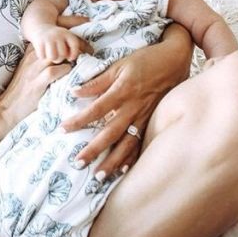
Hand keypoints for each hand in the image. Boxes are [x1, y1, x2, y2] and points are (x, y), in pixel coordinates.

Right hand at [0, 45, 70, 132]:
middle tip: (82, 58)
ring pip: (55, 57)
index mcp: (30, 55)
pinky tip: (69, 77)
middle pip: (55, 48)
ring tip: (78, 68)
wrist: (7, 108)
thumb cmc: (21, 91)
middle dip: (70, 52)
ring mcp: (33, 71)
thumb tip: (63, 59)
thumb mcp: (29, 71)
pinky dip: (64, 72)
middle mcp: (31, 59)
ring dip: (68, 61)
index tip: (77, 51)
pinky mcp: (36, 84)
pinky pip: (53, 71)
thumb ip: (42, 63)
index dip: (66, 46)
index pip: (51, 43)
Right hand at [31, 24, 90, 62]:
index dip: (74, 53)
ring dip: (52, 58)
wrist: (38, 23)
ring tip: (52, 56)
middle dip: (61, 58)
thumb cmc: (57, 34)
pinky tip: (43, 53)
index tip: (71, 58)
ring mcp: (48, 38)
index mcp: (67, 33)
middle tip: (58, 57)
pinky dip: (43, 57)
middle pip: (63, 54)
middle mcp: (58, 35)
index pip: (74, 44)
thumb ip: (81, 43)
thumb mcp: (68, 35)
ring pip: (53, 57)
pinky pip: (43, 56)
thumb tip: (92, 51)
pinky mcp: (39, 42)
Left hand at [60, 41, 185, 178]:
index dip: (79, 120)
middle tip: (78, 163)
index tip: (63, 129)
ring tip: (98, 176)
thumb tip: (75, 91)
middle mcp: (133, 108)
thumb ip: (98, 81)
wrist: (175, 60)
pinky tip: (122, 170)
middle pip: (110, 133)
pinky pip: (141, 144)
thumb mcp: (119, 65)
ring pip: (127, 144)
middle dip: (94, 150)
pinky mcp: (153, 122)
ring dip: (112, 161)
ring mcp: (144, 117)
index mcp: (122, 91)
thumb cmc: (145, 60)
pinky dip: (132, 158)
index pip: (96, 110)